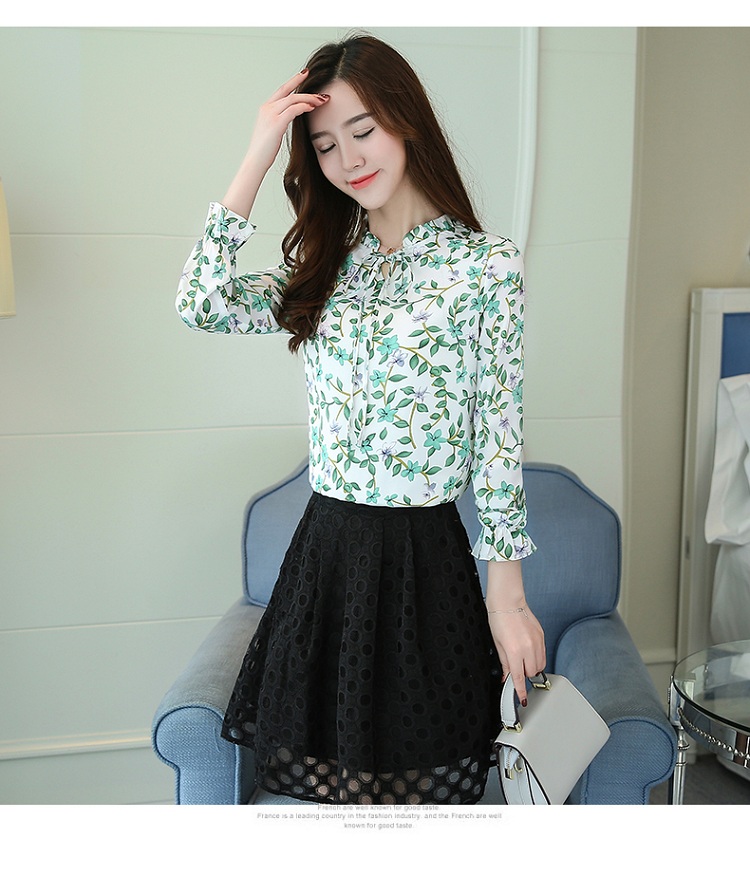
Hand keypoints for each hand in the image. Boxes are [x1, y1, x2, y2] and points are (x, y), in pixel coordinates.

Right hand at [222, 71, 328, 218]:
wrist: (255, 162)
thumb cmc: (264, 151)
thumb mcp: (272, 132)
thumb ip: (280, 121)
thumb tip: (291, 118)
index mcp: (265, 109)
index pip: (282, 90)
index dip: (294, 81)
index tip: (305, 74)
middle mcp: (267, 108)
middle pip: (289, 91)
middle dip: (305, 87)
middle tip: (321, 90)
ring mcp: (270, 115)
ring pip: (293, 99)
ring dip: (310, 99)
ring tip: (322, 100)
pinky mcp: (276, 123)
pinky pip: (293, 110)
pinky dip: (304, 107)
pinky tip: (312, 108)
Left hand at [487, 605, 545, 705]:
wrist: (508, 601)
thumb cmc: (499, 619)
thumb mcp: (497, 644)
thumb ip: (504, 663)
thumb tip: (507, 677)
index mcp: (514, 651)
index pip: (519, 677)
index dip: (520, 691)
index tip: (523, 699)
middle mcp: (528, 647)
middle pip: (532, 673)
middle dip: (524, 675)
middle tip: (517, 668)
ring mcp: (537, 641)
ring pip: (540, 665)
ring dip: (532, 667)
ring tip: (523, 659)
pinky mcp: (542, 636)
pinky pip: (543, 654)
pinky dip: (538, 658)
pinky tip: (529, 653)